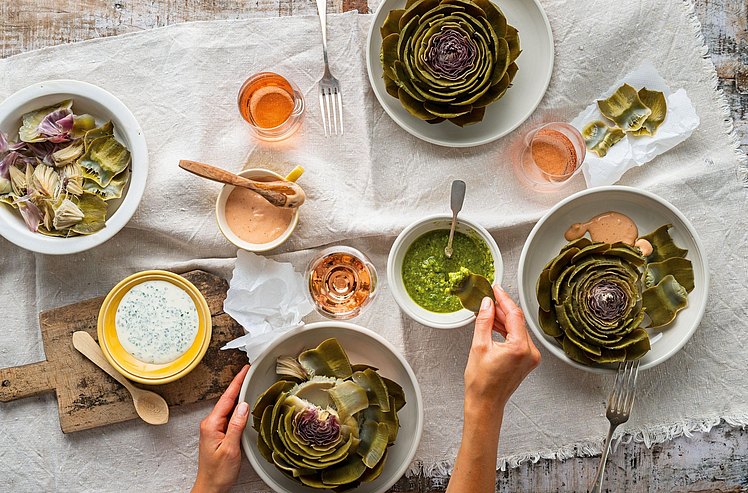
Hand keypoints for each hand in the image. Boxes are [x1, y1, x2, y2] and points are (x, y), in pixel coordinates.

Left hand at [192, 364, 250, 492]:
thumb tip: (243, 406)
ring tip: (249, 385)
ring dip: (238, 396)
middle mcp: (210, 424)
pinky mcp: (218, 434)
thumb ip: (236, 425)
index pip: (227, 399)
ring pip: (228, 408)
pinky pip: (229, 416)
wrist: (210, 487)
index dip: (237, 383)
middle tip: (249, 373)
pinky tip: (244, 406)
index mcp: (211, 425)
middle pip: (227, 400)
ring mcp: (213, 429)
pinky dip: (237, 409)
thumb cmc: (218, 473)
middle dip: (238, 385)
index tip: (245, 370)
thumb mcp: (230, 448)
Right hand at [464, 286, 540, 415]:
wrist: (485, 404)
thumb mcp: (479, 346)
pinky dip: (506, 330)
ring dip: (503, 319)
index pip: (514, 315)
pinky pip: (518, 338)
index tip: (495, 289)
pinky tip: (494, 324)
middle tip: (488, 298)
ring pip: (517, 329)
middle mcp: (530, 352)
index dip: (504, 299)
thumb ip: (485, 321)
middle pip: (517, 321)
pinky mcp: (527, 360)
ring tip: (488, 311)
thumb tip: (487, 304)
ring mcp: (531, 357)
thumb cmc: (481, 382)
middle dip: (502, 308)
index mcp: (520, 348)